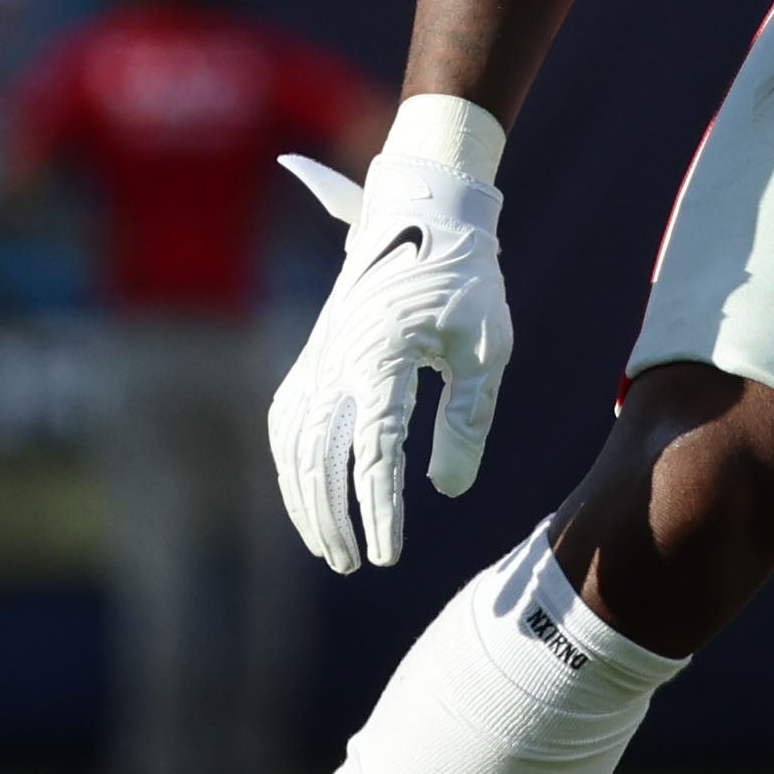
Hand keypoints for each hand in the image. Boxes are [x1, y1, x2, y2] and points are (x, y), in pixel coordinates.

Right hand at [268, 145, 511, 570]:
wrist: (425, 210)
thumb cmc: (466, 279)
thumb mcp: (486, 348)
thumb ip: (467, 420)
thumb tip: (446, 490)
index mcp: (381, 357)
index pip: (373, 451)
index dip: (379, 510)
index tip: (389, 555)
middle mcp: (337, 359)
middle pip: (317, 456)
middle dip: (330, 517)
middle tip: (354, 563)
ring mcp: (318, 355)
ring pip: (293, 441)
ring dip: (304, 497)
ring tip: (330, 546)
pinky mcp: (314, 353)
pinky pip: (288, 418)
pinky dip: (291, 462)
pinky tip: (307, 492)